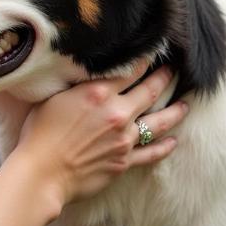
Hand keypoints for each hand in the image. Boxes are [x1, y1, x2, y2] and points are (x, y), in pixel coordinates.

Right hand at [17, 64, 184, 207]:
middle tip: (174, 70)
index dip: (144, 59)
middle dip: (164, 78)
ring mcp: (124, 139)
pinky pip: (151, 153)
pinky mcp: (124, 162)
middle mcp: (117, 113)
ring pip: (159, 122)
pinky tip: (173, 142)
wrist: (42, 173)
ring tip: (185, 105)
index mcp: (99, 93)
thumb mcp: (54, 98)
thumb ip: (78, 86)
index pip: (130, 70)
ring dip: (175, 112)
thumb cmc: (39, 134)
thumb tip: (91, 77)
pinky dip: (165, 147)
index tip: (154, 53)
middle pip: (150, 91)